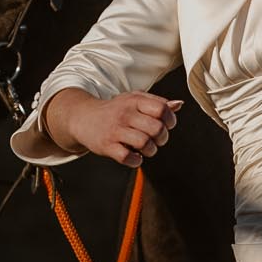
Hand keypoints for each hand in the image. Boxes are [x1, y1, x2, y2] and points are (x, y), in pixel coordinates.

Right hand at [43, 88, 182, 162]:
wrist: (82, 118)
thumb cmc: (114, 110)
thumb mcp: (134, 100)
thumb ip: (157, 103)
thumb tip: (179, 105)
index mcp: (134, 101)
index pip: (162, 109)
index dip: (170, 121)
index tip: (166, 125)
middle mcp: (125, 114)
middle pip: (156, 129)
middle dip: (162, 138)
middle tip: (156, 139)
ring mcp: (115, 130)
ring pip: (145, 144)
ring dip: (150, 150)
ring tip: (145, 148)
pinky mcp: (107, 145)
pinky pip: (128, 157)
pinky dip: (135, 160)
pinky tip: (134, 156)